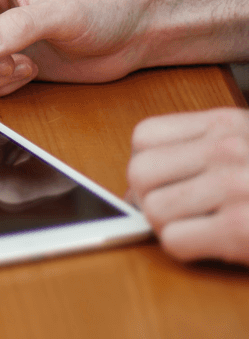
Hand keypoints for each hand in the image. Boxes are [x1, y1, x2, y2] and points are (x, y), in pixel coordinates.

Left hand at [128, 108, 248, 264]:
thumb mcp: (246, 147)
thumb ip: (197, 152)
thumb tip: (134, 189)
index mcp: (227, 124)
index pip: (144, 136)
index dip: (146, 166)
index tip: (164, 184)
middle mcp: (229, 148)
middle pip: (139, 172)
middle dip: (150, 199)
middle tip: (180, 213)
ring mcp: (235, 187)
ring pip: (152, 208)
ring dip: (169, 227)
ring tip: (203, 227)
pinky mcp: (242, 228)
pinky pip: (173, 240)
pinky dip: (188, 248)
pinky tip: (215, 244)